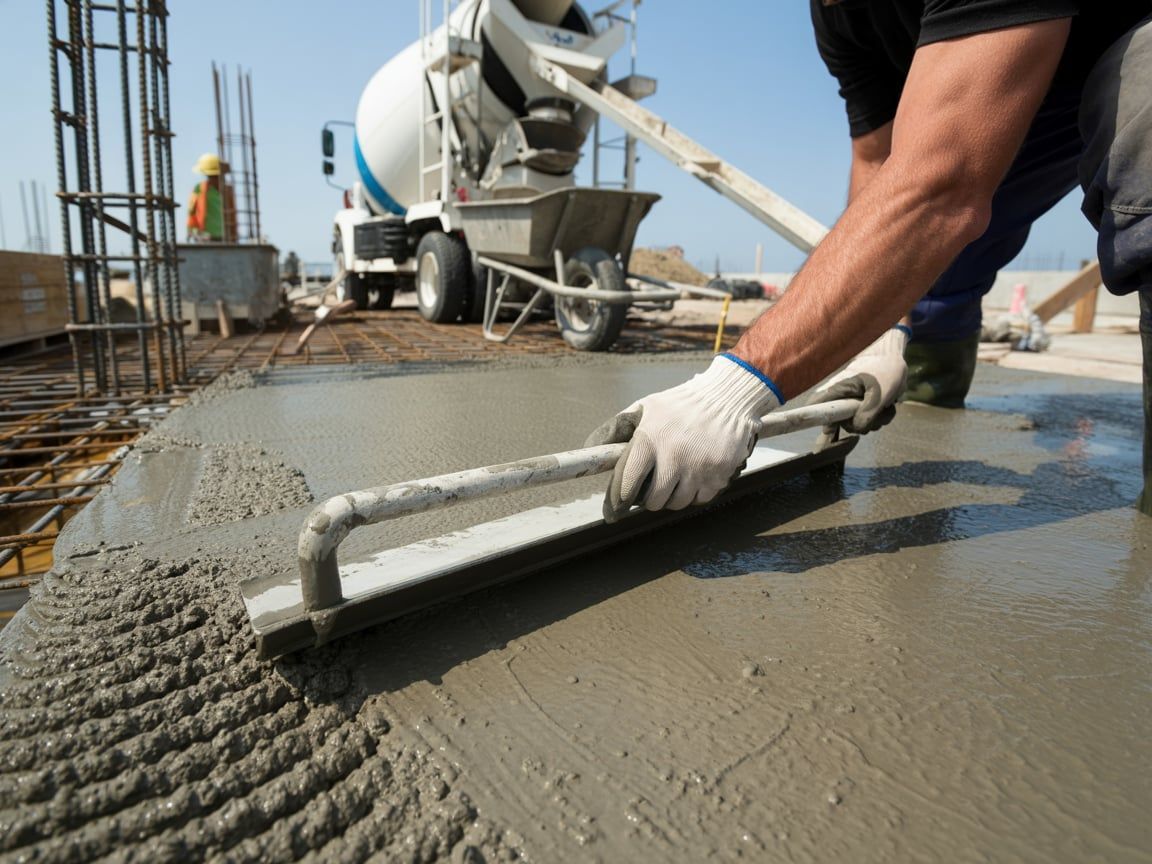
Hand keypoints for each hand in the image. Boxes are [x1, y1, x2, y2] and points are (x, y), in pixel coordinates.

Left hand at [585, 354, 782, 521]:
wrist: (726, 398)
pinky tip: (693, 477)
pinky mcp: (718, 475)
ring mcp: (698, 468)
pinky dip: (693, 494)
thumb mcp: (645, 408)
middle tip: (651, 487)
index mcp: (650, 439)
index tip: (615, 509)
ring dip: (671, 497)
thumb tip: (591, 447)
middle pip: (652, 501)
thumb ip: (617, 428)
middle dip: (647, 498)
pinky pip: (698, 500)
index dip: (619, 500)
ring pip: (675, 503)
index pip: (627, 483)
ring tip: (673, 479)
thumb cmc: (680, 404)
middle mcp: (673, 456)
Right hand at [809, 326, 908, 433]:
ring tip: (886, 406)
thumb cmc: (885, 369)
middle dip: (861, 424)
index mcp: (837, 390)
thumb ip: (868, 412)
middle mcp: (839, 400)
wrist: (893, 360)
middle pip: (840, 424)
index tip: (829, 429)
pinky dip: (879, 419)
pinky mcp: (860, 409)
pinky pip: (867, 423)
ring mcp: (849, 405)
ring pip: (857, 425)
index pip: (813, 406)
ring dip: (875, 421)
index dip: (815, 419)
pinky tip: (887, 407)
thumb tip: (857, 428)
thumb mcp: (880, 392)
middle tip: (877, 414)